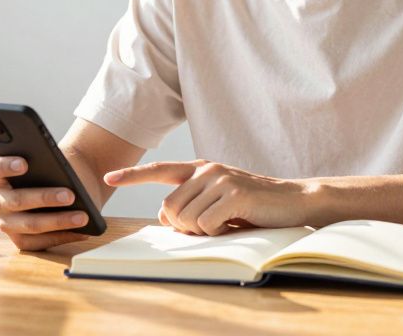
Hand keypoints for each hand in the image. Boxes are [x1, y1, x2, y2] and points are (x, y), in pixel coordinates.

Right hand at [0, 155, 90, 250]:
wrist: (66, 184)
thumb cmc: (55, 169)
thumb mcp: (52, 161)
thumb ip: (51, 164)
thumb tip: (63, 175)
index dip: (5, 166)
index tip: (25, 163)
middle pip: (17, 200)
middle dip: (45, 198)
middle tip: (70, 195)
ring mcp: (6, 222)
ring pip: (30, 225)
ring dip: (59, 221)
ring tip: (82, 217)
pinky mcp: (20, 239)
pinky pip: (39, 243)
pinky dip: (62, 237)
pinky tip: (82, 231)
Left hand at [104, 159, 314, 235]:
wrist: (294, 200)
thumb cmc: (254, 206)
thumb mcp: (218, 202)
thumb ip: (192, 203)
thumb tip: (165, 215)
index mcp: (199, 168)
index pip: (158, 170)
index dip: (132, 176)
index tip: (108, 178)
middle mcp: (206, 169)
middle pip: (169, 208)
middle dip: (184, 227)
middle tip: (210, 227)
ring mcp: (220, 178)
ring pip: (185, 218)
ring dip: (202, 231)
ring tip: (226, 223)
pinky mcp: (233, 193)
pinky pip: (205, 225)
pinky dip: (217, 233)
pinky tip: (235, 223)